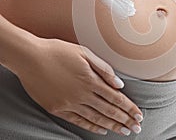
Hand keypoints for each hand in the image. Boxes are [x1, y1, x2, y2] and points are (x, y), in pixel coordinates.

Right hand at [17, 38, 142, 135]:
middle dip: (125, 120)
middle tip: (136, 128)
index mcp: (90, 80)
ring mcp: (69, 104)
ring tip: (124, 131)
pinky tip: (102, 130)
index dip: (129, 108)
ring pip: (96, 118)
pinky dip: (92, 127)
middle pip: (109, 110)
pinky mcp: (57, 109)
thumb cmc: (58, 51)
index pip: (116, 98)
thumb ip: (103, 69)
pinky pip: (78, 121)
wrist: (30, 58)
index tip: (138, 115)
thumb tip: (119, 84)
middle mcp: (82, 94)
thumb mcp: (84, 52)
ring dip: (112, 126)